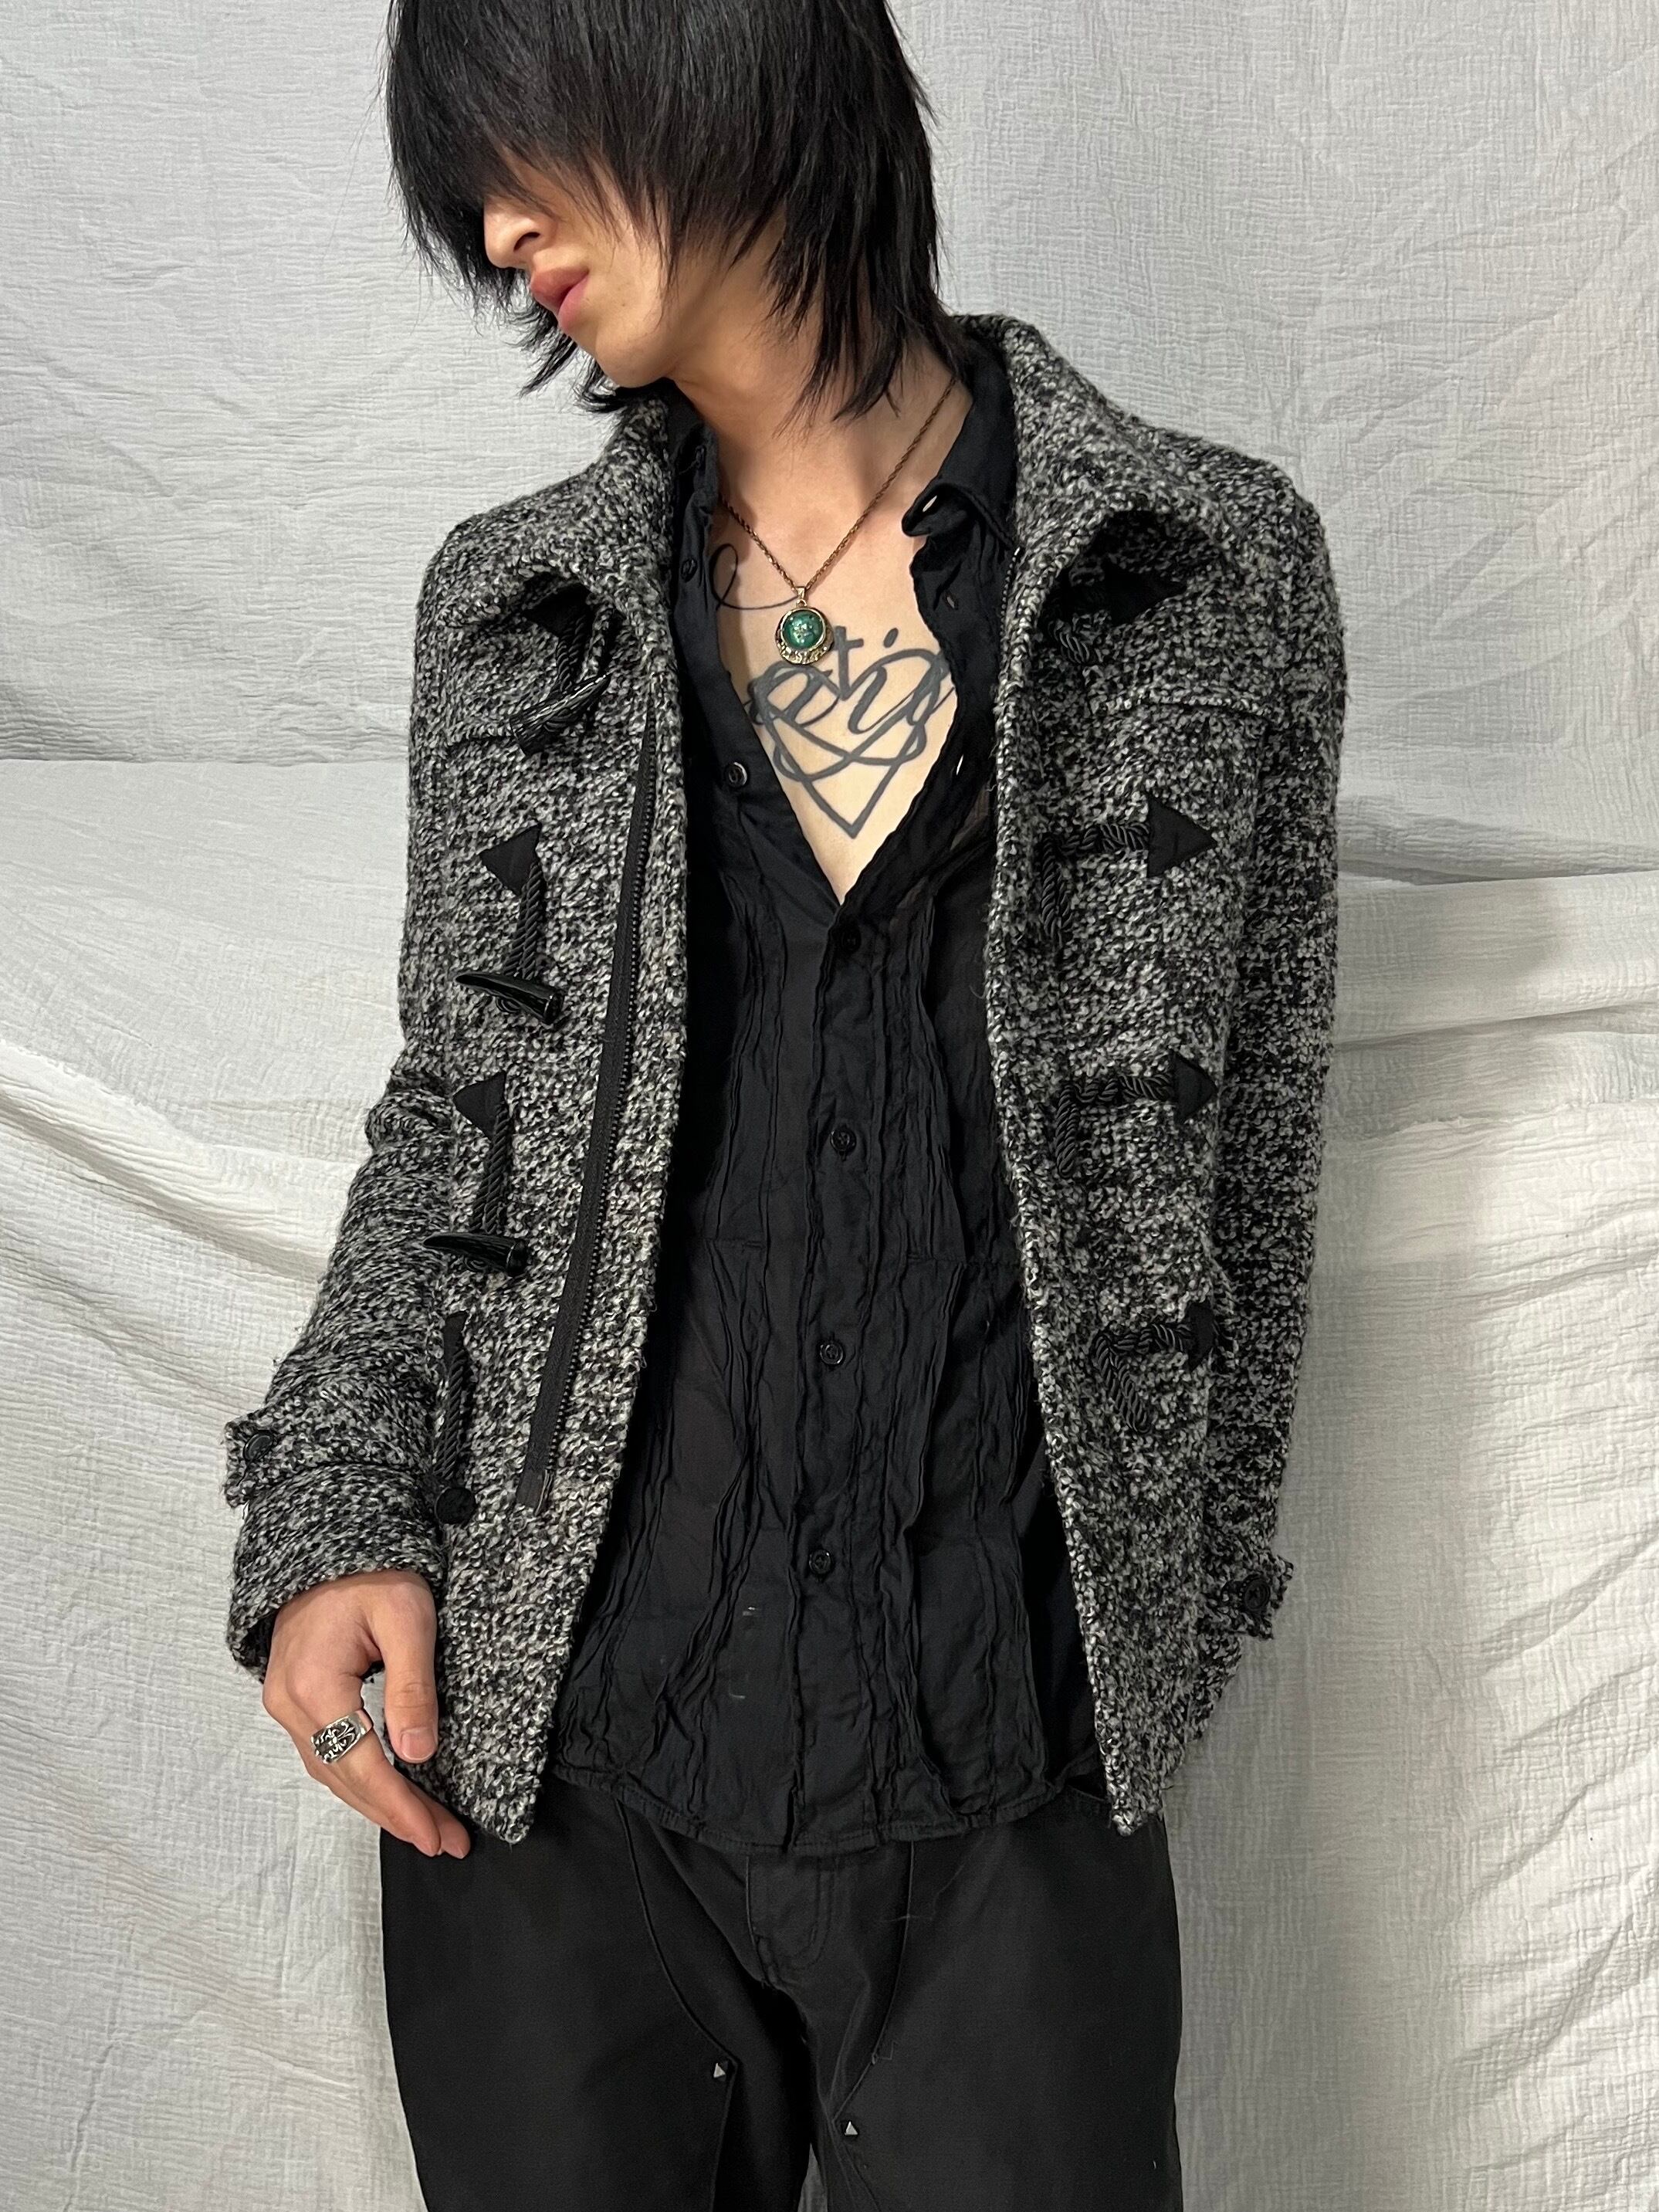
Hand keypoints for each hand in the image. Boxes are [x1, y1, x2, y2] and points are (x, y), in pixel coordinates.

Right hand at [263, 1569, 471, 1856]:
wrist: (328, 1539)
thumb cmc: (370, 1570)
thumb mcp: (406, 1618)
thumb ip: (411, 1687)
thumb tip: (417, 1754)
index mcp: (314, 1686)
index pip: (361, 1765)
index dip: (400, 1806)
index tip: (436, 1835)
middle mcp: (290, 1704)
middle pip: (346, 1779)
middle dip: (397, 1815)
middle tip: (446, 1840)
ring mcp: (286, 1703)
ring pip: (334, 1772)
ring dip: (380, 1802)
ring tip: (428, 1826)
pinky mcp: (295, 1698)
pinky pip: (327, 1753)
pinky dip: (361, 1778)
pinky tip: (391, 1790)